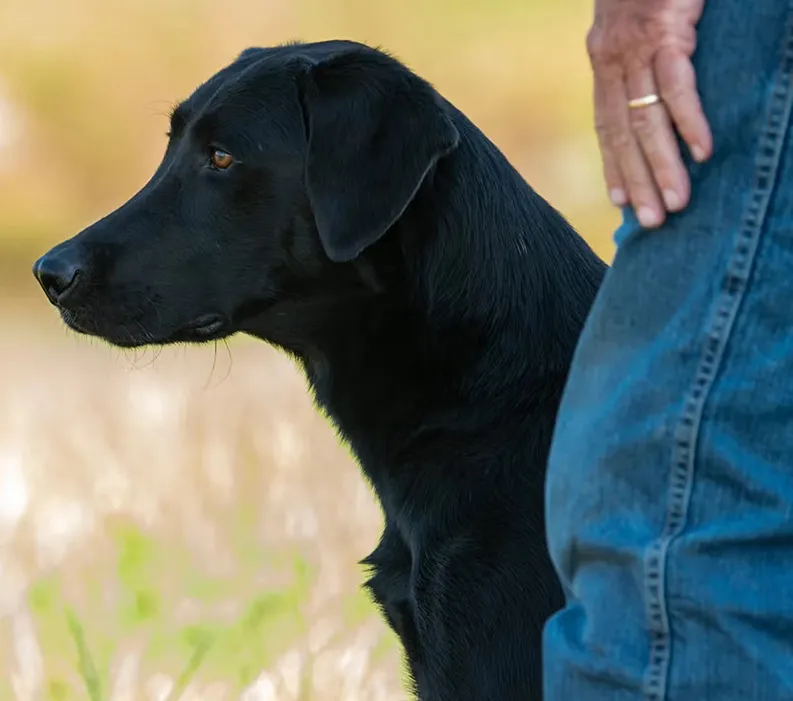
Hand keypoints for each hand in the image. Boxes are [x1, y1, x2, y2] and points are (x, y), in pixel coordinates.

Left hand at [587, 0, 712, 227]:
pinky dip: (689, 120)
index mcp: (603, 63)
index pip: (605, 128)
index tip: (620, 204)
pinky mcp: (667, 30)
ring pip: (647, 120)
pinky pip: (677, 85)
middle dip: (638, 182)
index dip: (613, 167)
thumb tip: (650, 95)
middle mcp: (612, 62)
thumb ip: (640, 60)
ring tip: (677, 203)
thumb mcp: (634, 24)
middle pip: (624, 135)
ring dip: (663, 166)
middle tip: (652, 222)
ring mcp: (637, 48)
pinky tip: (701, 152)